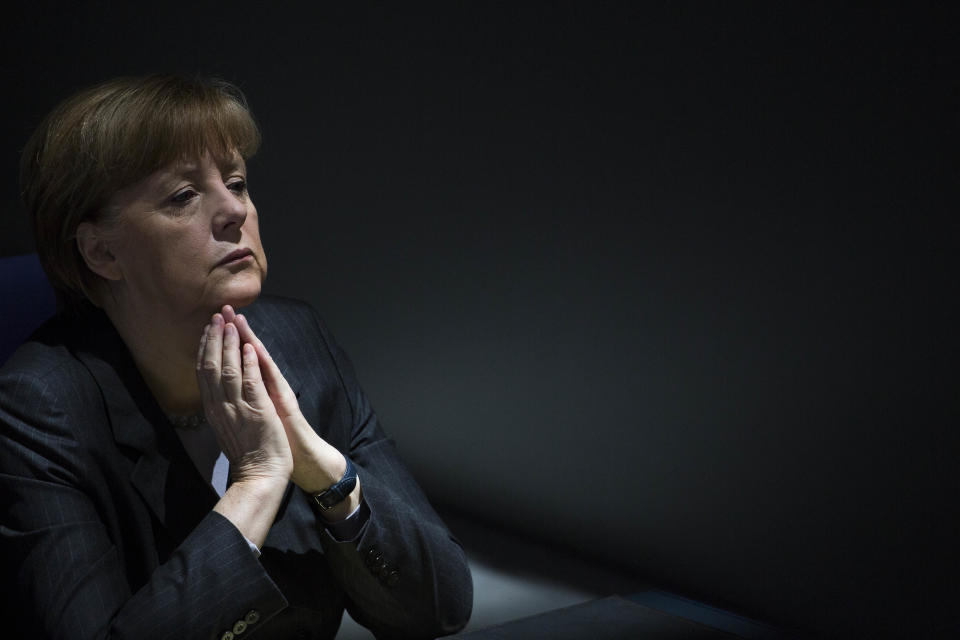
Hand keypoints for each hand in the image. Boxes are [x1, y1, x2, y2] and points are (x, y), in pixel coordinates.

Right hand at [196, 313, 292, 487]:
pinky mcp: (257, 411)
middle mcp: (221, 406)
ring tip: (230, 323)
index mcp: (213, 409)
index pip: (203, 373)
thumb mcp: (227, 426)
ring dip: (229, 344)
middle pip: (211, 366)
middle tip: (216, 317)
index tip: (206, 329)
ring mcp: (238, 408)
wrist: (260, 476)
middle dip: (214, 339)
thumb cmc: (247, 453)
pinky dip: (248, 363)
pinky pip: (250, 382)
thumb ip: (220, 406)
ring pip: (228, 370)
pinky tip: (249, 346)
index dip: (204, 348)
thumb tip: (215, 390)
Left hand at [221, 306, 350, 495]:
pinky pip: (269, 377)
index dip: (222, 339)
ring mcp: (273, 392)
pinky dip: (259, 360)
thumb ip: (241, 396)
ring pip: (257, 359)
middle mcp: (263, 386)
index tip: (212, 321)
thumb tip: (223, 383)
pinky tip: (253, 346)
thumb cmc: (269, 440)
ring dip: (246, 337)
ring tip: (236, 318)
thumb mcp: (250, 415)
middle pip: (247, 352)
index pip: (234, 359)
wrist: (286, 461)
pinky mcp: (281, 400)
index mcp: (252, 389)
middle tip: (223, 308)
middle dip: (233, 330)